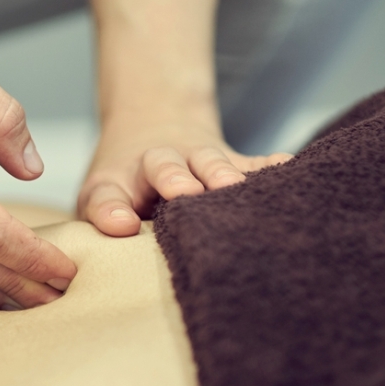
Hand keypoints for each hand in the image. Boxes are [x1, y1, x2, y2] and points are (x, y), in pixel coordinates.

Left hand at [78, 113, 291, 236]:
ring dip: (218, 172)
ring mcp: (195, 161)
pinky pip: (252, 163)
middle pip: (161, 166)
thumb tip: (99, 255)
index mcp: (115, 184)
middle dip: (173, 178)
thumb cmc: (122, 190)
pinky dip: (268, 166)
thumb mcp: (99, 203)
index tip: (121, 225)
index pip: (106, 196)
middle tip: (183, 192)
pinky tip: (286, 168)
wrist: (150, 129)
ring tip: (229, 185)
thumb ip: (101, 226)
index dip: (111, 210)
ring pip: (206, 160)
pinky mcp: (231, 162)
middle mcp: (156, 166)